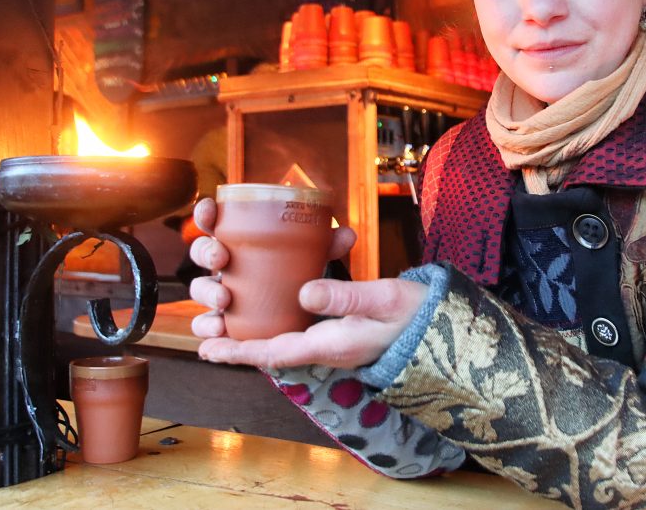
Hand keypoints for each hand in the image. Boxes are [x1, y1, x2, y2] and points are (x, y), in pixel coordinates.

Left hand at [187, 197, 425, 368]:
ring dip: (252, 334)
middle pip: (270, 349)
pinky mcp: (338, 331)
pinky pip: (299, 329)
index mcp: (331, 344)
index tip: (208, 350)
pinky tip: (266, 307)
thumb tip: (303, 292)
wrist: (441, 326)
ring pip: (282, 340)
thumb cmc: (415, 313)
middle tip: (205, 333)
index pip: (275, 353)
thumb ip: (345, 297)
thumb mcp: (384, 298)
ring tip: (224, 320)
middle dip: (236, 344)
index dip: (239, 352)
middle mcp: (325, 347)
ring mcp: (332, 341)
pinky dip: (276, 321)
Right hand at [188, 197, 355, 321]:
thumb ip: (328, 244)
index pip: (216, 220)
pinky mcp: (223, 321)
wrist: (298, 310)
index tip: (210, 210)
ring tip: (225, 299)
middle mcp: (225, 264)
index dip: (207, 213)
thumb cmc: (298, 271)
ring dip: (206, 291)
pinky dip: (205, 327)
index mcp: (240, 239)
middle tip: (222, 258)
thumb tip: (347, 235)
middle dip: (206, 252)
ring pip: (200, 288)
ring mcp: (220, 292)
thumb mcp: (313, 256)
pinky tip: (217, 331)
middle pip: (202, 252)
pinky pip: (204, 324)